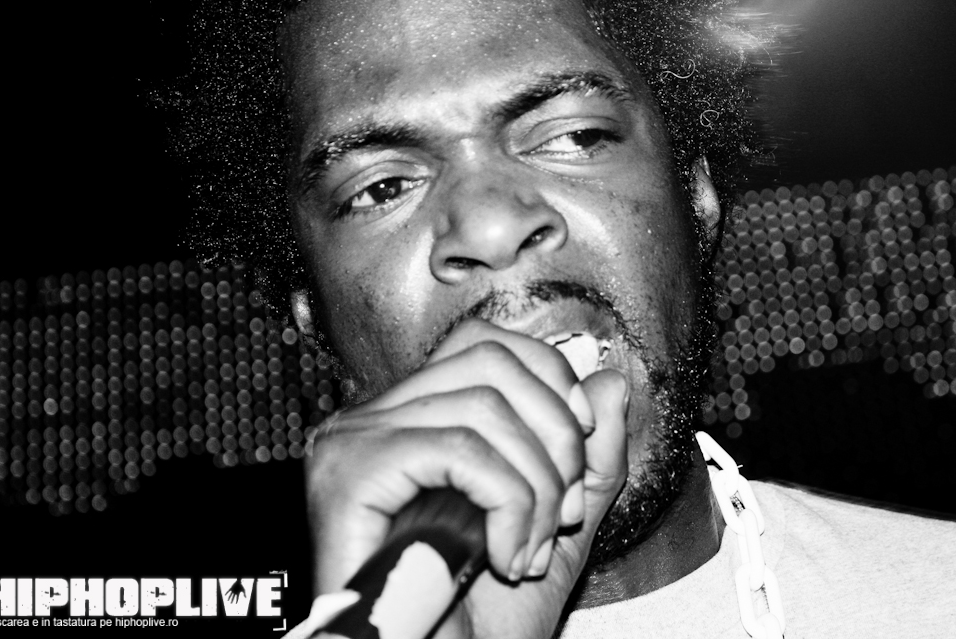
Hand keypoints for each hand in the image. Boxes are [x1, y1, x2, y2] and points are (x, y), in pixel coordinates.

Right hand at [305, 318, 628, 638]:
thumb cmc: (479, 623)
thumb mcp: (557, 528)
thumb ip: (589, 458)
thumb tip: (607, 383)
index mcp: (411, 422)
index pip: (483, 344)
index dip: (548, 376)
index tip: (586, 436)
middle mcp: (371, 419)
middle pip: (488, 362)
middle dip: (555, 436)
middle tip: (567, 511)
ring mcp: (352, 442)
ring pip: (482, 407)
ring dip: (537, 487)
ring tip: (532, 551)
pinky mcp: (348, 474)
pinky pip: (460, 450)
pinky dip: (508, 503)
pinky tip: (503, 558)